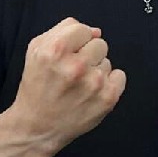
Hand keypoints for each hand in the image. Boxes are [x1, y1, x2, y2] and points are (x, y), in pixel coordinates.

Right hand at [10, 17, 125, 153]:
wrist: (38, 127)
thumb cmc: (38, 86)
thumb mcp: (37, 50)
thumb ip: (63, 30)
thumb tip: (95, 31)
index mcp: (55, 50)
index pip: (83, 29)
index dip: (76, 41)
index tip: (67, 55)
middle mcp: (76, 66)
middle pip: (100, 43)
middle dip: (88, 55)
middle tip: (73, 73)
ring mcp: (94, 83)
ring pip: (107, 61)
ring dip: (96, 71)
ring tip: (79, 86)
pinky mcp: (108, 98)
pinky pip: (120, 76)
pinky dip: (109, 83)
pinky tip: (92, 93)